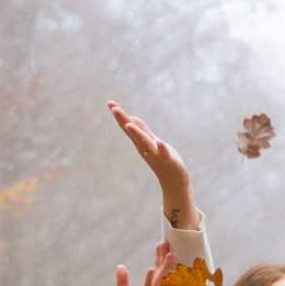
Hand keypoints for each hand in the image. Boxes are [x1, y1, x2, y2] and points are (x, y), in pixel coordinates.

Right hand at [107, 101, 194, 226]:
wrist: (174, 183)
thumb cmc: (163, 161)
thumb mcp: (151, 142)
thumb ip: (143, 130)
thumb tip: (131, 118)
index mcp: (141, 143)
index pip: (128, 127)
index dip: (119, 115)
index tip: (110, 102)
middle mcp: (145, 148)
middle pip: (133, 133)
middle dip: (123, 120)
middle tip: (114, 109)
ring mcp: (156, 155)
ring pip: (146, 143)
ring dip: (137, 134)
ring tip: (129, 125)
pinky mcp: (169, 161)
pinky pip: (165, 154)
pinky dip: (162, 149)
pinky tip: (160, 143)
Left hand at [117, 241, 170, 285]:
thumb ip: (123, 282)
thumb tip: (121, 266)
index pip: (156, 271)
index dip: (159, 258)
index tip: (163, 245)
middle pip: (161, 272)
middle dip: (164, 257)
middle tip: (167, 242)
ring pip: (159, 279)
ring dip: (164, 266)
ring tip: (169, 253)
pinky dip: (150, 280)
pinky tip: (152, 269)